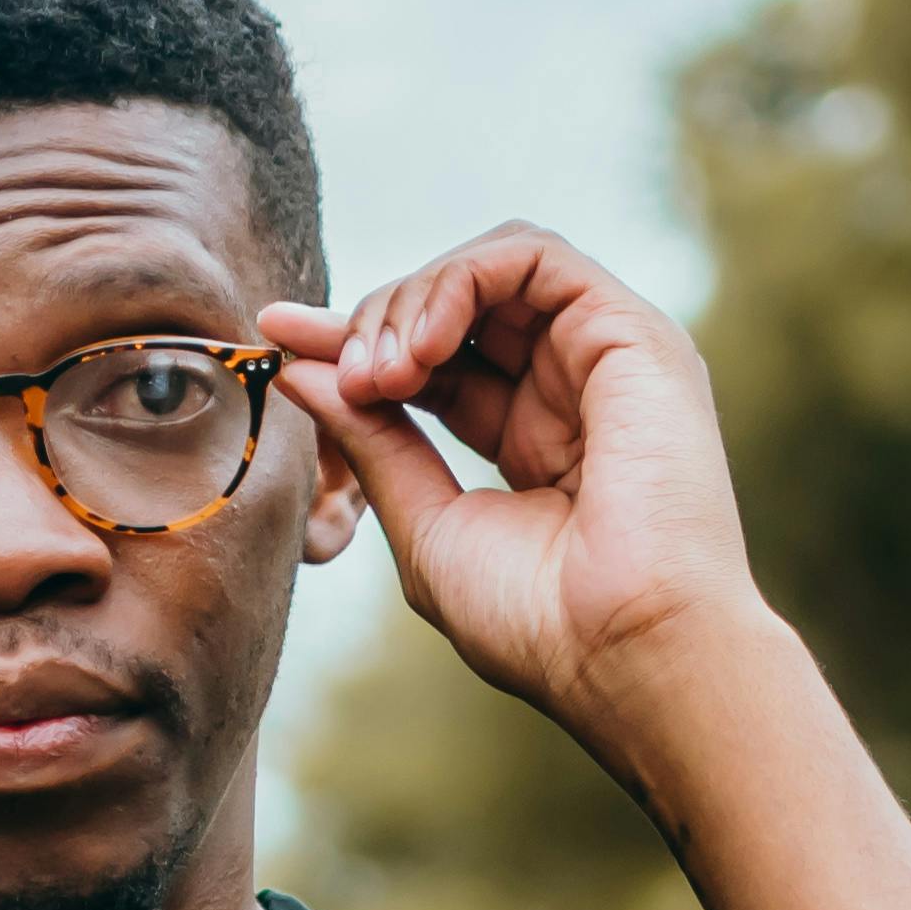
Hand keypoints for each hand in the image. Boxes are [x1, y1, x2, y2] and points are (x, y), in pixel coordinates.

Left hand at [259, 226, 769, 735]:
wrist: (626, 653)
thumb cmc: (540, 624)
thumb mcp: (429, 524)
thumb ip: (373, 442)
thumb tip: (303, 371)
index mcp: (536, 441)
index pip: (436, 361)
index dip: (355, 341)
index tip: (278, 337)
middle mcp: (575, 388)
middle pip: (457, 306)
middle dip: (376, 321)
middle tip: (340, 379)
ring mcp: (606, 356)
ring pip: (491, 268)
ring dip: (412, 301)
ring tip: (381, 373)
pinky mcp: (632, 333)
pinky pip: (532, 256)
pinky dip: (460, 280)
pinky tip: (420, 348)